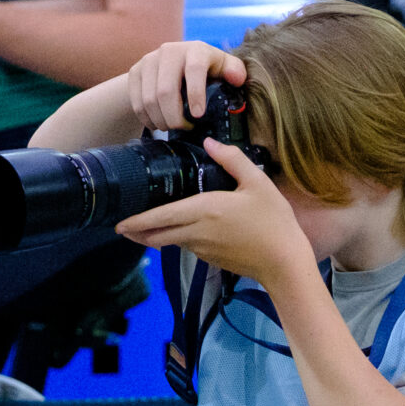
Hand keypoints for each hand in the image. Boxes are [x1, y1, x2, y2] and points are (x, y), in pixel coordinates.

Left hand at [114, 138, 312, 291]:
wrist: (284, 262)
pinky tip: (182, 233)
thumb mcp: (257, 183)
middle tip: (123, 228)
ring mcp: (203, 249)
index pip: (160, 217)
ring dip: (157, 236)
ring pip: (172, 242)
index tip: (119, 223)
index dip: (137, 221)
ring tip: (146, 229)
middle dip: (138, 232)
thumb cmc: (274, 222)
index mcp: (204, 210)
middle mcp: (197, 232)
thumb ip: (232, 160)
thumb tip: (211, 142)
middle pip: (157, 235)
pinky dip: (179, 240)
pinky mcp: (211, 260)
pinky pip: (189, 247)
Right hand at [125, 40, 246, 132]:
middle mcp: (170, 51)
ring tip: (171, 128)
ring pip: (149, 99)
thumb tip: (238, 79)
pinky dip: (147, 119)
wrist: (173, 63)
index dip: (195, 94)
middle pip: (166, 90)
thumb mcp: (223, 68)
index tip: (198, 116)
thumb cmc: (206, 69)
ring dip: (160, 120)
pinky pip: (137, 102)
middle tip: (184, 129)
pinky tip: (158, 124)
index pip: (194, 69)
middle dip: (174, 117)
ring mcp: (149, 60)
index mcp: (195, 49)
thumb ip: (235, 71)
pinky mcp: (135, 71)